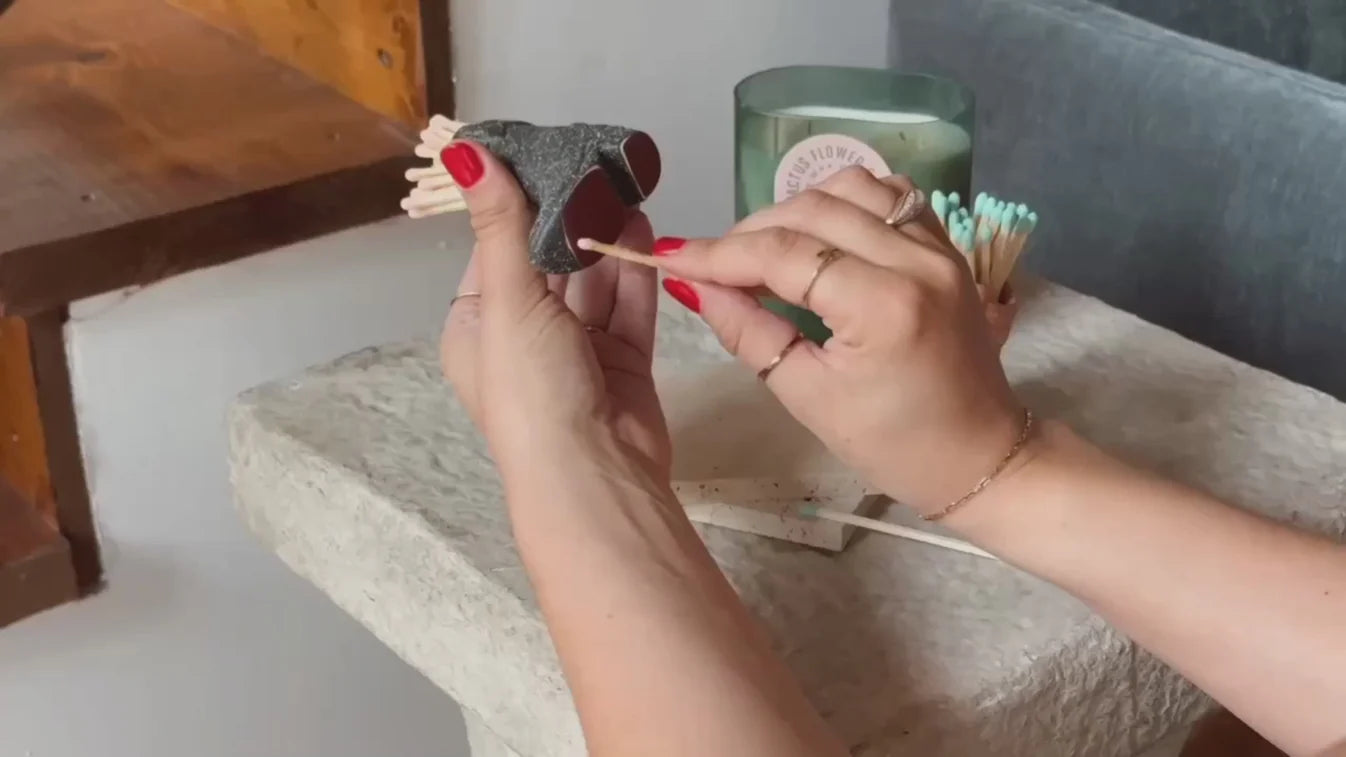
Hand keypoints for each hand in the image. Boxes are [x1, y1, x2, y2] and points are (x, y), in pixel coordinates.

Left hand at [439, 142, 669, 488]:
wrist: (594, 476)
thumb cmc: (532, 388)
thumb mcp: (507, 299)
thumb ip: (500, 223)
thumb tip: (462, 149)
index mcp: (476, 326)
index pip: (493, 248)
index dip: (516, 203)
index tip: (545, 152)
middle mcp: (522, 336)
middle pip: (546, 263)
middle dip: (570, 218)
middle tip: (596, 161)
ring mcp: (575, 352)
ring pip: (591, 283)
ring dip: (606, 240)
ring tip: (626, 184)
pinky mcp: (621, 363)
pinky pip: (627, 308)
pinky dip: (635, 272)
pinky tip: (645, 228)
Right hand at [653, 167, 1024, 514]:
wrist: (981, 456)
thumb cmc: (894, 445)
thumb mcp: (809, 398)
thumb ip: (749, 334)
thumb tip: (693, 287)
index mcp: (884, 306)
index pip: (783, 255)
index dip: (720, 254)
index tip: (673, 257)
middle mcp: (916, 260)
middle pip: (812, 210)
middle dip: (750, 232)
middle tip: (712, 265)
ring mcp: (939, 246)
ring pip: (851, 188)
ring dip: (796, 209)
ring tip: (764, 250)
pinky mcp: (947, 246)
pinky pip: (889, 195)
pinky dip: (844, 202)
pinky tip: (819, 233)